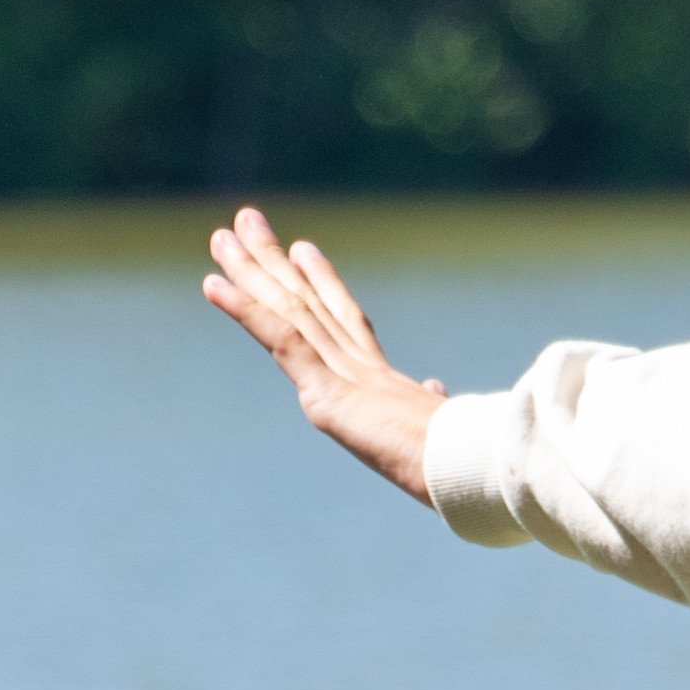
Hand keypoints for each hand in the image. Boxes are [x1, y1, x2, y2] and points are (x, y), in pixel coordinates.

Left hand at [204, 206, 446, 499]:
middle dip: (275, 261)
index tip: (303, 249)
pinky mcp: (329, 391)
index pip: (345, 321)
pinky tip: (213, 284)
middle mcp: (361, 368)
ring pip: (288, 310)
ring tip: (222, 235)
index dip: (323, 283)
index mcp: (385, 383)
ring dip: (250, 270)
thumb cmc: (470, 462)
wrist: (476, 470)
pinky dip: (244, 310)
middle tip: (247, 219)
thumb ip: (432, 408)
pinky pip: (280, 339)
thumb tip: (434, 387)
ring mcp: (344, 374)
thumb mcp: (445, 434)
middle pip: (308, 302)